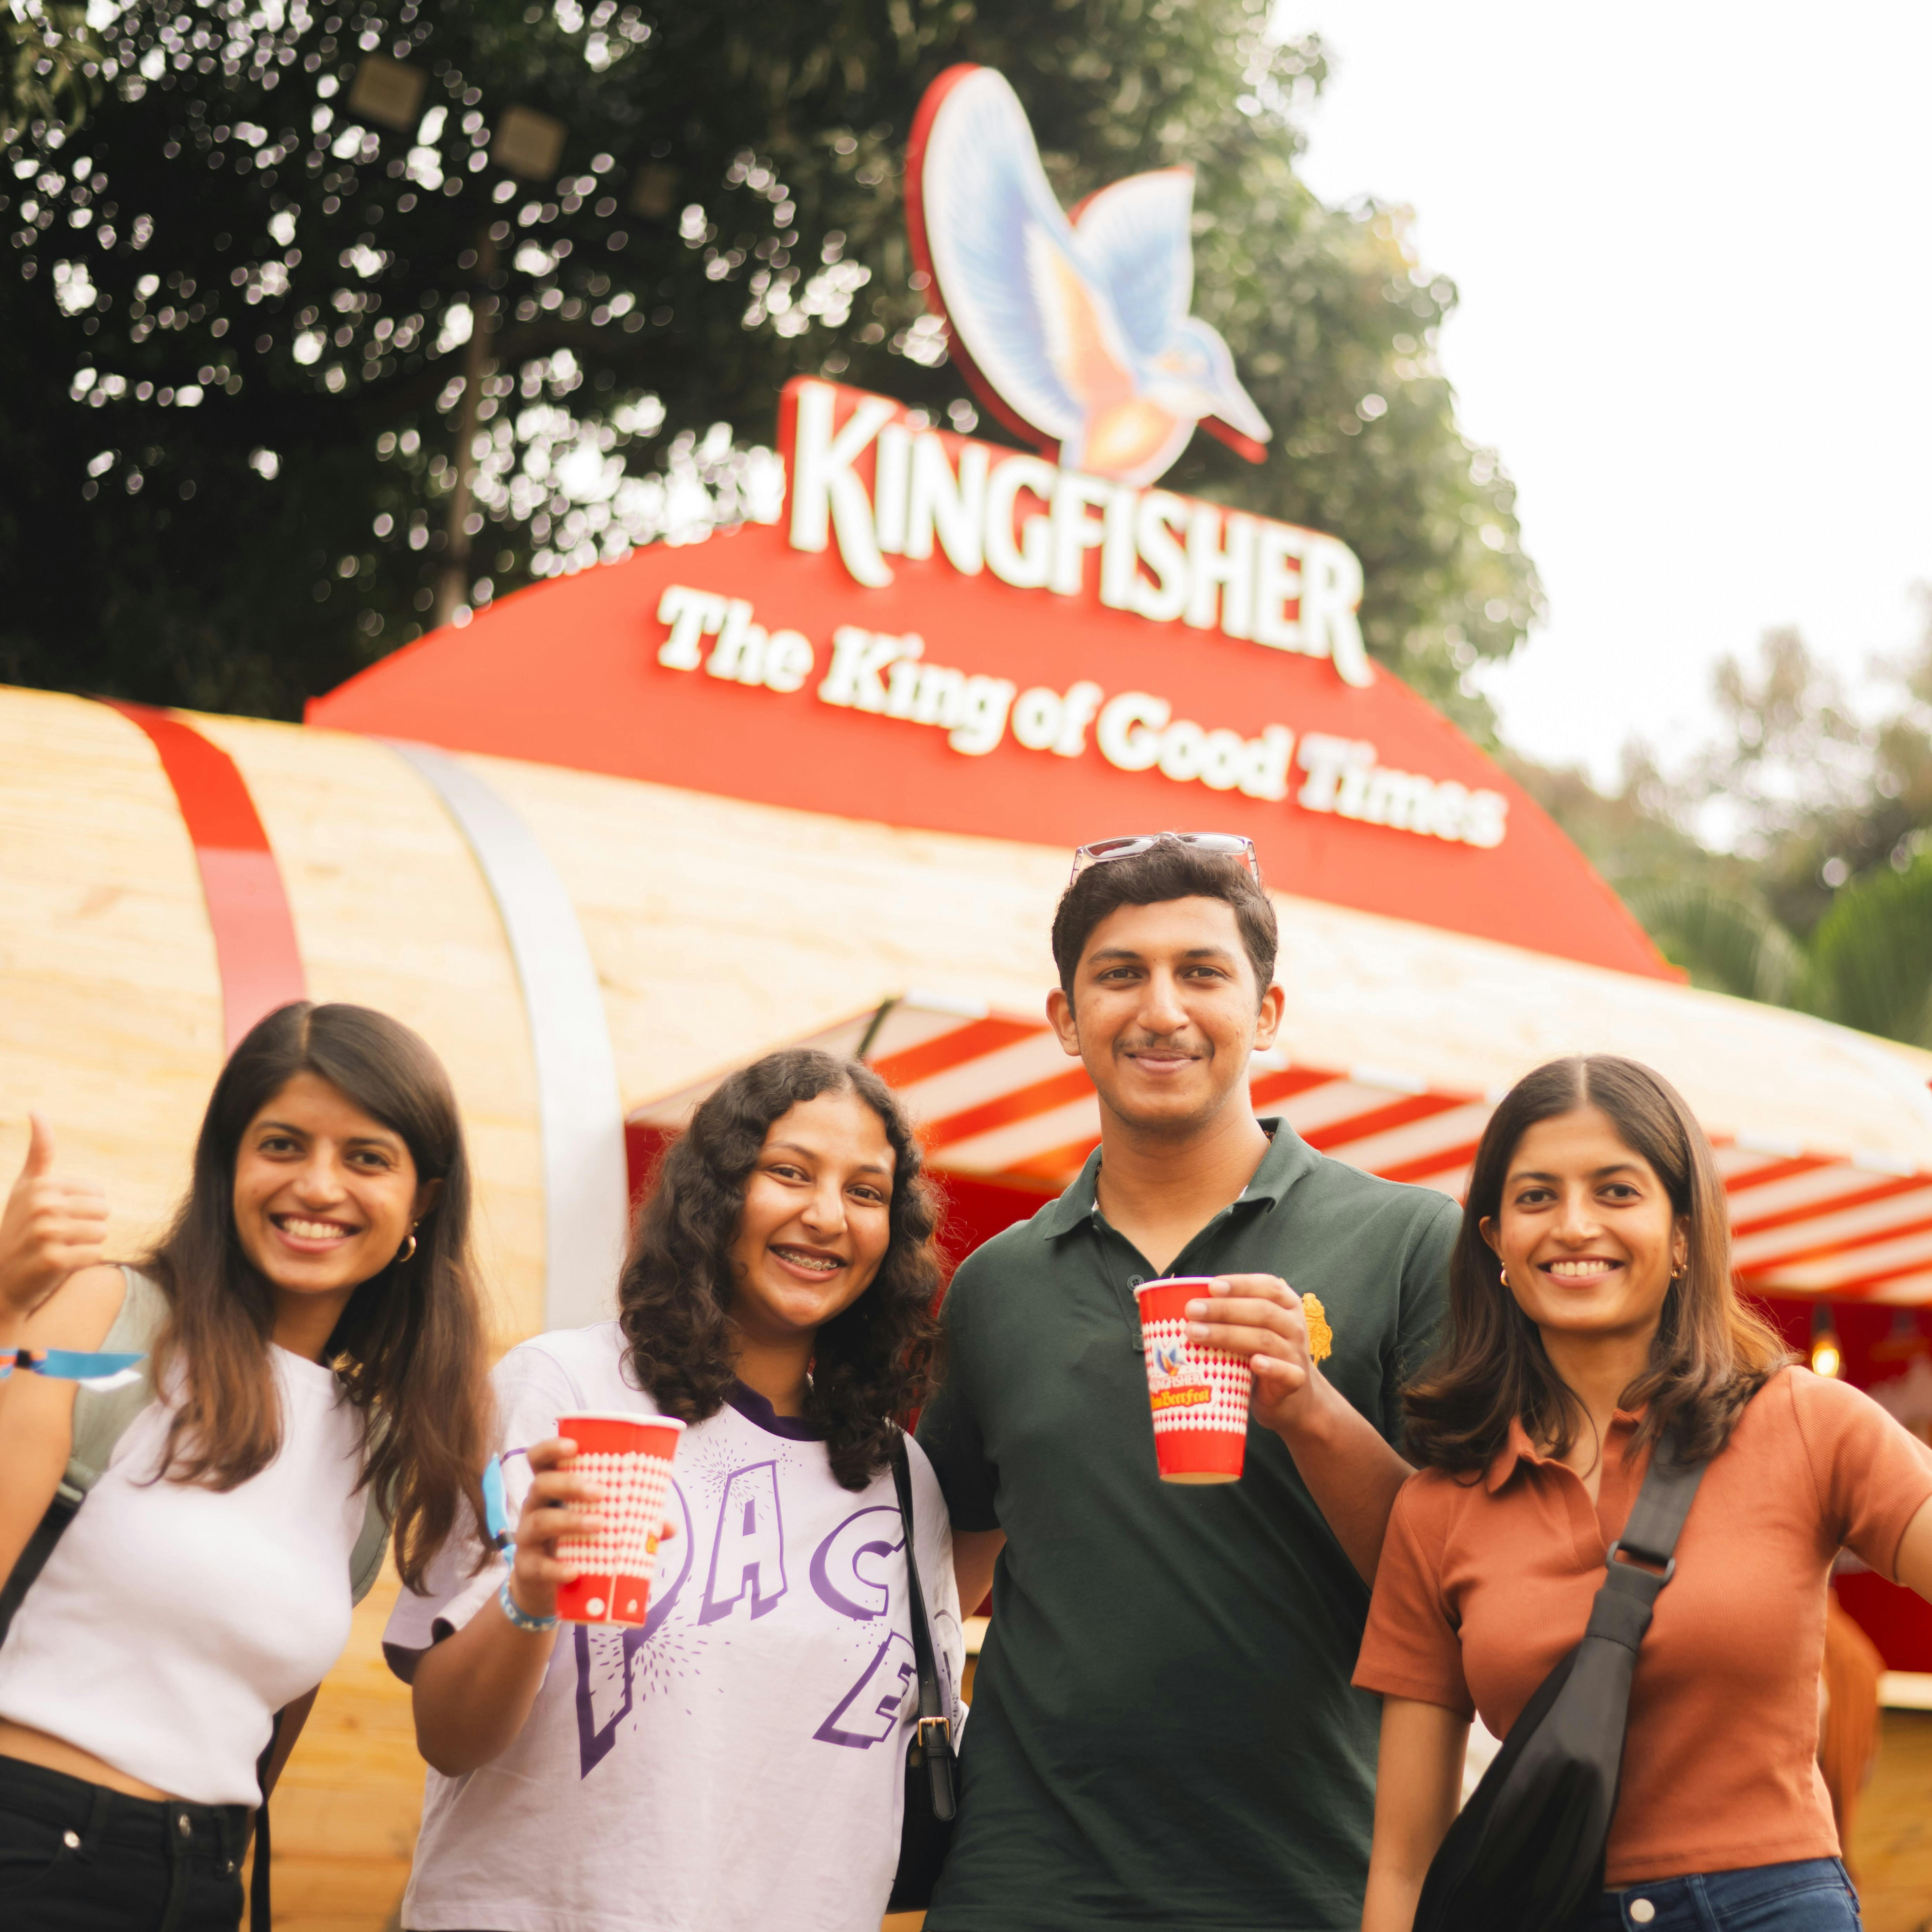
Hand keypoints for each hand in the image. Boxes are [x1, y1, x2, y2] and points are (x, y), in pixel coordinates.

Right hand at [0, 1116, 108, 1322]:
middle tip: (59, 1236)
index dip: (83, 1208)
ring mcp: (46, 1235)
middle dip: (87, 1226)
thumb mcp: (26, 1186)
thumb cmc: (20, 1226)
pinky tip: (61, 1264)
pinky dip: (84, 1262)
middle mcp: (42, 1207)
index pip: (97, 1193)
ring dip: (86, 1244)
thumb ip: (39, 1150)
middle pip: (103, 1211)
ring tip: (60, 1248)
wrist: (2, 1278)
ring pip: (102, 1233)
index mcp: (41, 1186)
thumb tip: (36, 1110)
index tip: (55, 1217)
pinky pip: (95, 1255)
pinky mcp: (54, 1261)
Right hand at [501, 1437, 676, 1626]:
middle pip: (541, 1485)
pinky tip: (574, 1571)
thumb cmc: (577, 1541)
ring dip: (570, 1521)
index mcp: (552, 1489)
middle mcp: (535, 1507)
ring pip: (540, 1521)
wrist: (546, 1586)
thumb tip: (669, 1526)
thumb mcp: (599, 1524)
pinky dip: (556, 1568)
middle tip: (601, 1492)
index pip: (540, 1459)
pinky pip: (538, 1566)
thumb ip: (632, 1519)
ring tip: (600, 1525)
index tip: (574, 1446)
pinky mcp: (527, 1568)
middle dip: (570, 1484)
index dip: (551, 1447)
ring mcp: (527, 1537)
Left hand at [1185, 1273, 1327, 1440]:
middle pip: (1261, 1311)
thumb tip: (1179, 1301)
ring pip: (1265, 1340)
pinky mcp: (1294, 1381)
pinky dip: (1270, 1367)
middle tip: (1192, 1310)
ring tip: (1196, 1334)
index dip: (1240, 1284)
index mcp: (1285, 1305)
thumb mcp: (1251, 1328)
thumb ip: (1230, 1315)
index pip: (1267, 1286)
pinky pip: (1286, 1372)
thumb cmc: (1260, 1354)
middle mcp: (1293, 1326)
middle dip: (1224, 1309)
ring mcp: (1295, 1354)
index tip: (1211, 1286)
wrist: (1293, 1398)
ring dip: (1229, 1335)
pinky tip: (1254, 1364)